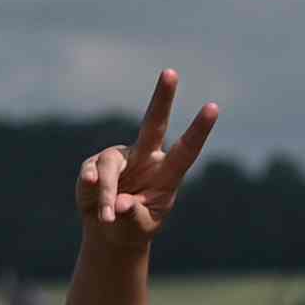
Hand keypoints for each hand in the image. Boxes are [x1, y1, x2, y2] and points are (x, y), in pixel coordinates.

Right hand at [72, 68, 221, 268]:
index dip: (198, 130)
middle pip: (154, 124)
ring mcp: (120, 158)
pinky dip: (92, 190)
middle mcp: (146, 157)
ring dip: (107, 193)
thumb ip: (133, 216)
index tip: (213, 107)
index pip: (186, 149)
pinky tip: (92, 200)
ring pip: (110, 166)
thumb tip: (120, 204)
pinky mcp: (95, 164)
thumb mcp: (140, 227)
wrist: (110, 232)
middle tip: (171, 72)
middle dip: (162, 98)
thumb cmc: (134, 227)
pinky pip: (91, 173)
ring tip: (108, 217)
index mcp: (167, 173)